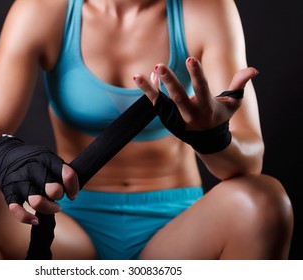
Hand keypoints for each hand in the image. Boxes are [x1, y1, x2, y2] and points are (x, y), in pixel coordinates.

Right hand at [0, 135, 78, 224]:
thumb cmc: (33, 161)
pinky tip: (35, 220)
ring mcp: (20, 181)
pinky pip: (16, 209)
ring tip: (53, 207)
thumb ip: (61, 172)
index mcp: (46, 159)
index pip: (67, 174)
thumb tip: (73, 192)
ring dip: (49, 208)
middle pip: (54, 189)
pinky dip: (26, 218)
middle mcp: (33, 169)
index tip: (72, 194)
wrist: (3, 155)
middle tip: (58, 196)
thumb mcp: (48, 157)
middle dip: (59, 196)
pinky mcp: (9, 192)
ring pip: (37, 201)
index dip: (73, 187)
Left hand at [133, 57, 258, 131]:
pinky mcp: (167, 119)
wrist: (208, 142)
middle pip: (178, 97)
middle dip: (169, 82)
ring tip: (138, 76)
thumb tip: (253, 69)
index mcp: (208, 108)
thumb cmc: (220, 118)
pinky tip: (144, 78)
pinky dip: (150, 92)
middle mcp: (191, 115)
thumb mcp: (233, 104)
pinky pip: (156, 104)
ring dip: (150, 89)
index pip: (202, 89)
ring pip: (162, 103)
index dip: (196, 75)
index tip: (191, 59)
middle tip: (159, 66)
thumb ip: (239, 85)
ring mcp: (177, 119)